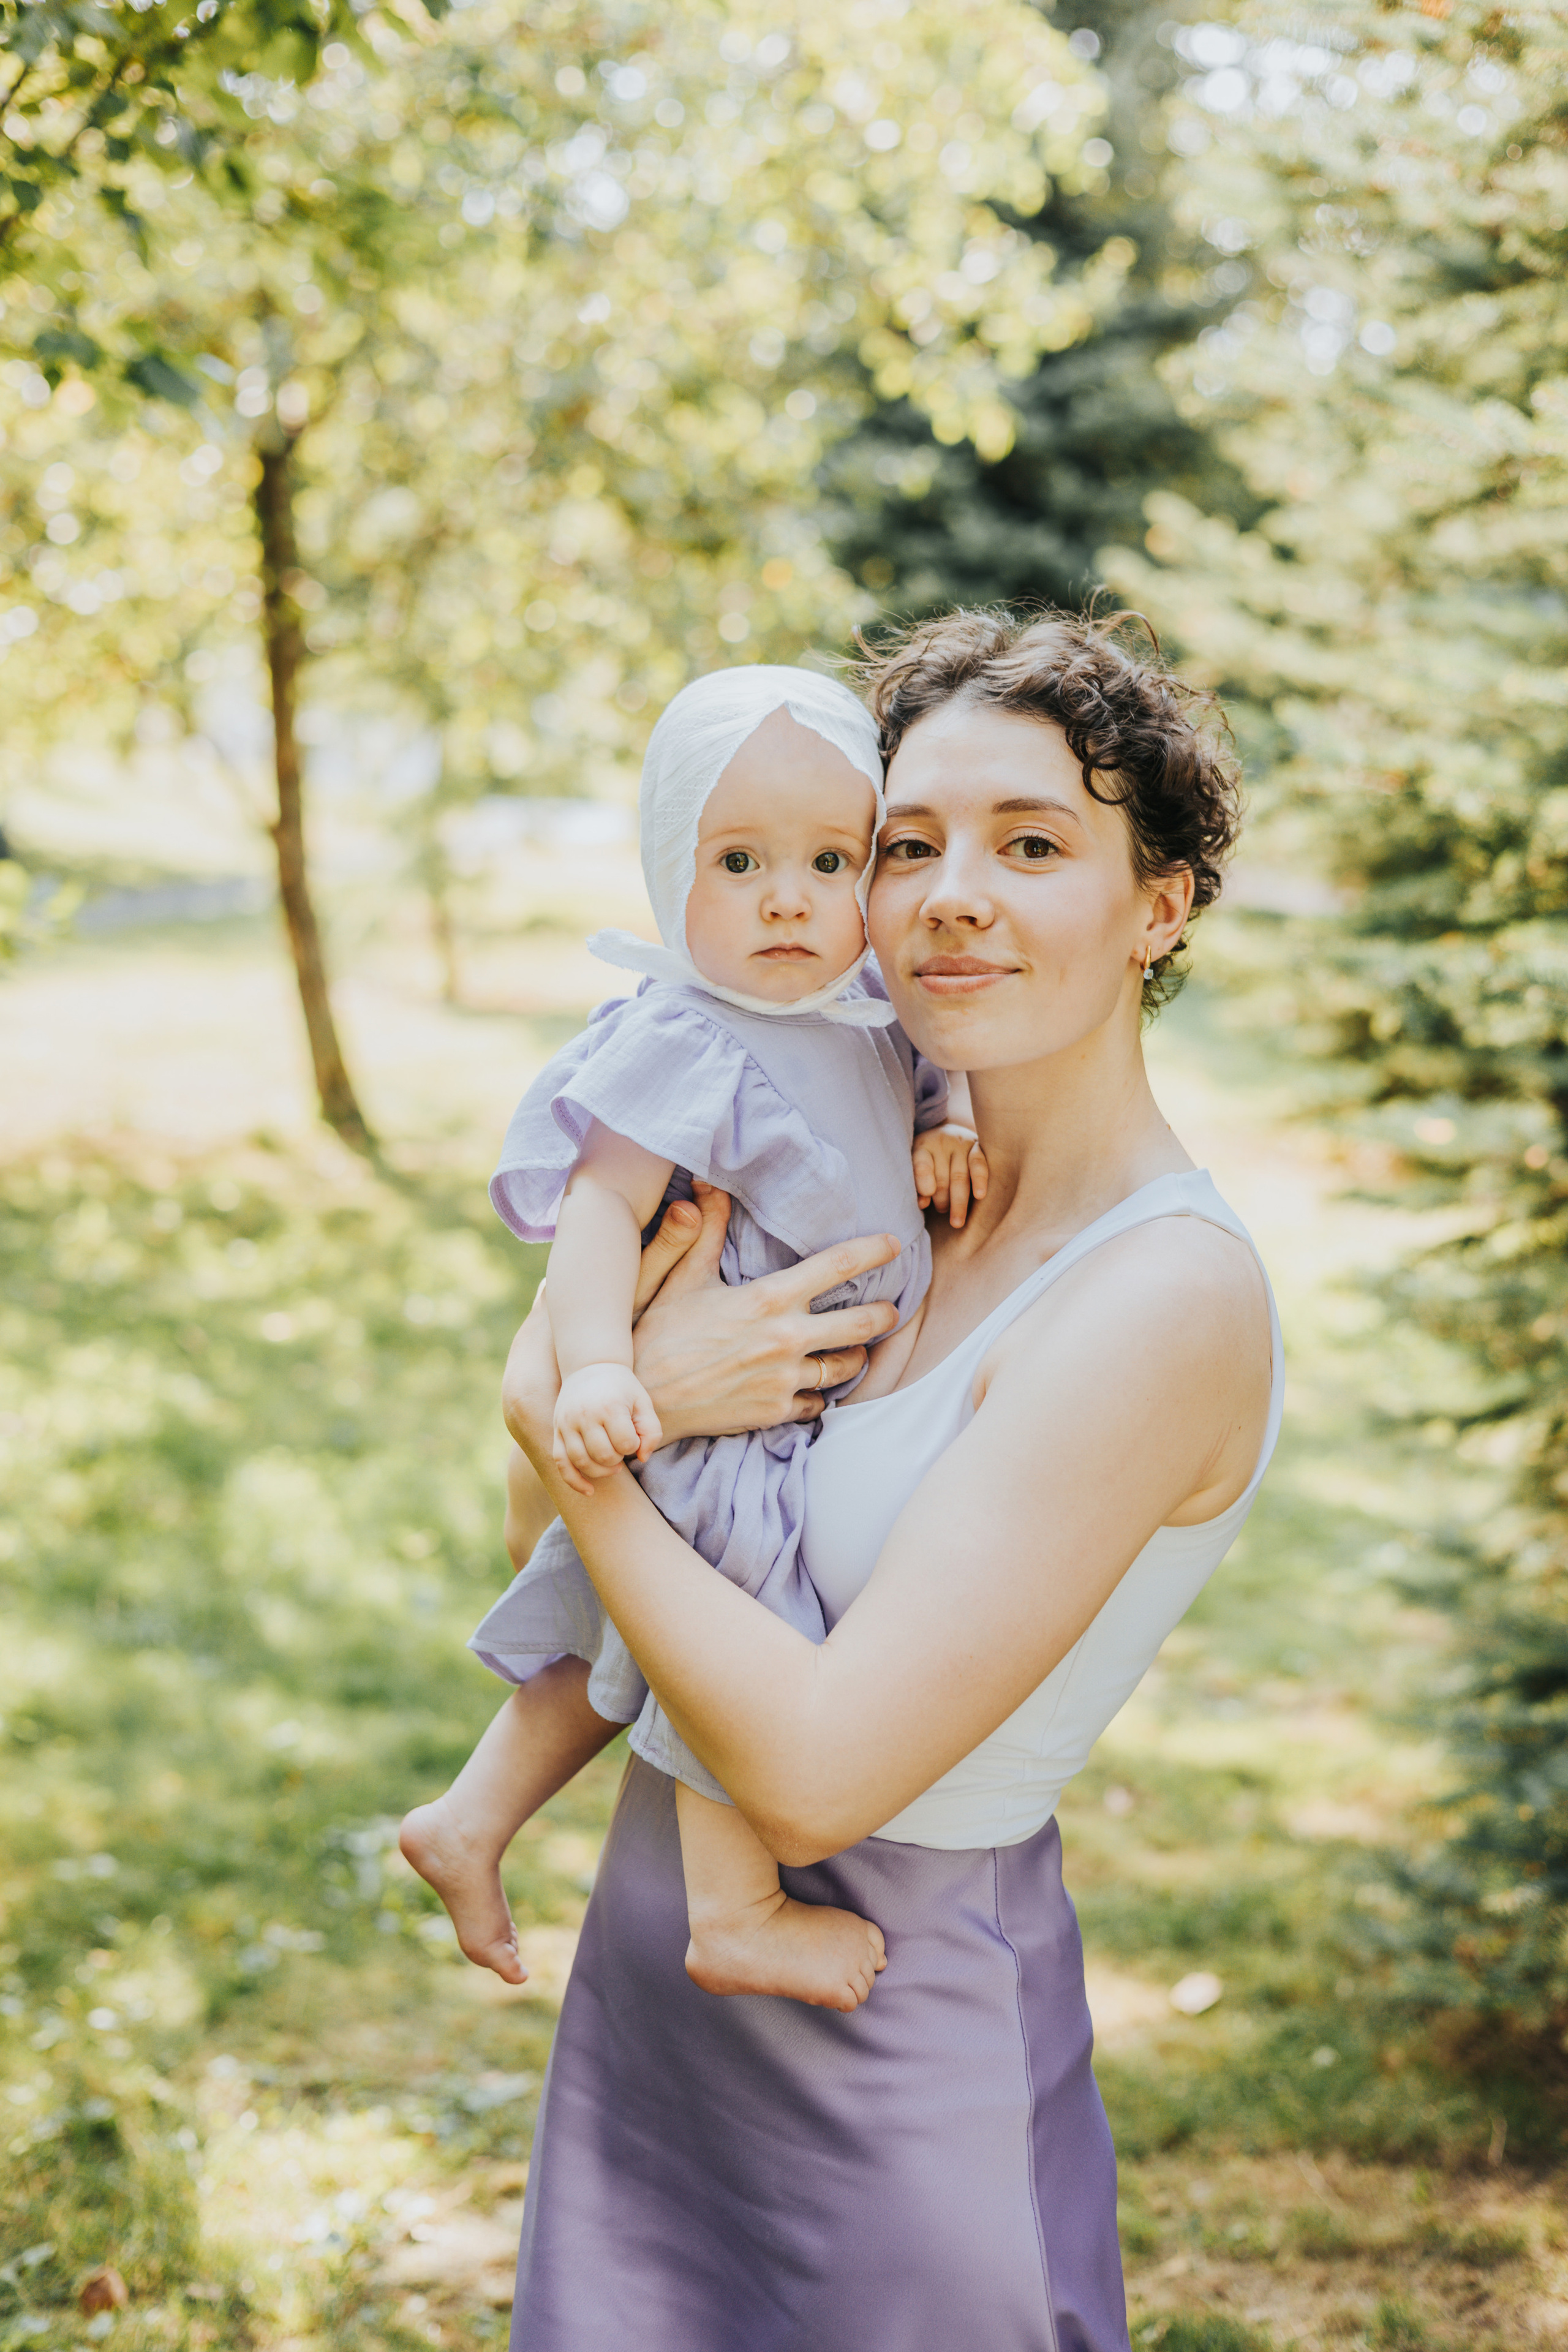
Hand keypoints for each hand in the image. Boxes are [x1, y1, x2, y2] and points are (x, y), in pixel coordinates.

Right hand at [501, 1186, 902, 1465]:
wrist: (642, 1400)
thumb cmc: (658, 1334)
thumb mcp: (680, 1278)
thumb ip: (703, 1233)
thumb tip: (706, 1188)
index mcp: (770, 1298)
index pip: (838, 1266)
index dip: (873, 1252)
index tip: (895, 1245)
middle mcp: (787, 1339)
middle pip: (862, 1324)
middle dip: (884, 1315)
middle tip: (891, 1310)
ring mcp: (785, 1379)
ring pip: (846, 1368)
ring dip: (854, 1357)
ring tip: (855, 1350)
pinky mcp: (776, 1411)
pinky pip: (817, 1403)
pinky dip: (818, 1394)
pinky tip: (814, 1386)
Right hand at [553, 1362, 662, 1495]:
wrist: (590, 1367)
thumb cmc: (622, 1388)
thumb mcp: (643, 1402)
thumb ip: (651, 1430)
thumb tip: (642, 1458)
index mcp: (609, 1407)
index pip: (625, 1444)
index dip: (633, 1446)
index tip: (633, 1437)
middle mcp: (585, 1416)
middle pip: (603, 1456)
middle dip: (618, 1459)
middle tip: (622, 1449)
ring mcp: (567, 1424)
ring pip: (581, 1462)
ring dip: (600, 1471)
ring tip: (612, 1465)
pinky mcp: (557, 1431)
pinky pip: (561, 1463)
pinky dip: (574, 1481)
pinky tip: (589, 1490)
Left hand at [913, 1123, 988, 1228]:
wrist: (950, 1132)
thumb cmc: (931, 1157)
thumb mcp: (918, 1164)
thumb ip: (918, 1184)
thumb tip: (922, 1204)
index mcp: (923, 1146)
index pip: (921, 1165)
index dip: (923, 1183)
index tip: (924, 1203)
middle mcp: (942, 1142)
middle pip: (942, 1178)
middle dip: (942, 1200)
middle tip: (942, 1212)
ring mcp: (961, 1144)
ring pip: (960, 1177)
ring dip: (959, 1202)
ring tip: (957, 1222)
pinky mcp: (977, 1146)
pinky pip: (979, 1164)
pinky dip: (979, 1180)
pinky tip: (980, 1195)